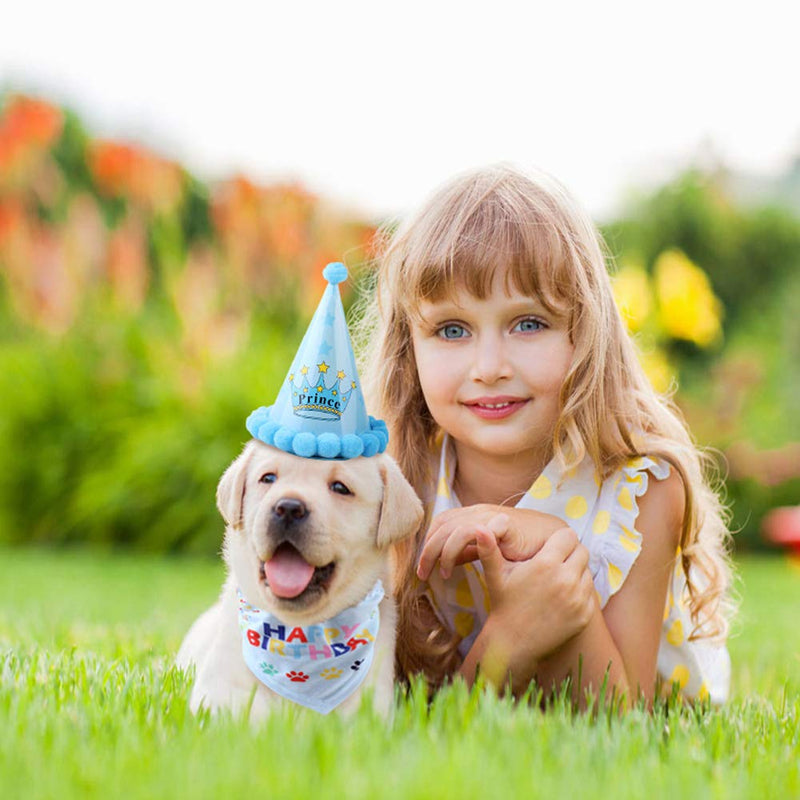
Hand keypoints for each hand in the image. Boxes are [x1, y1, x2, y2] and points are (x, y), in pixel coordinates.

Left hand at [417, 505, 563, 580]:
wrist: (554, 541)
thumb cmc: (522, 547)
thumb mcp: (488, 550)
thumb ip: (467, 553)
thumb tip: (445, 562)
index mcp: (472, 514)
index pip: (440, 523)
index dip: (428, 544)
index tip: (423, 569)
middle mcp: (478, 511)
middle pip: (442, 526)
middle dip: (427, 551)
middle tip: (422, 575)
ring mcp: (490, 515)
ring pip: (453, 529)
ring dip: (441, 553)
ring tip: (442, 574)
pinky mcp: (503, 523)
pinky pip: (473, 532)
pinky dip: (459, 548)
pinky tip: (457, 567)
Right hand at [475, 526, 596, 666]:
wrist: (513, 644)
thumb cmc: (503, 604)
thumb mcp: (495, 575)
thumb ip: (489, 549)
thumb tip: (478, 527)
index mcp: (546, 564)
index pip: (568, 536)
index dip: (559, 538)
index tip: (550, 546)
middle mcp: (566, 580)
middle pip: (581, 551)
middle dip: (570, 553)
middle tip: (555, 561)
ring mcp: (578, 599)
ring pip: (587, 571)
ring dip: (576, 571)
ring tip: (556, 579)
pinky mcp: (584, 615)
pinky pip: (590, 593)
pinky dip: (580, 591)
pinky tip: (562, 597)